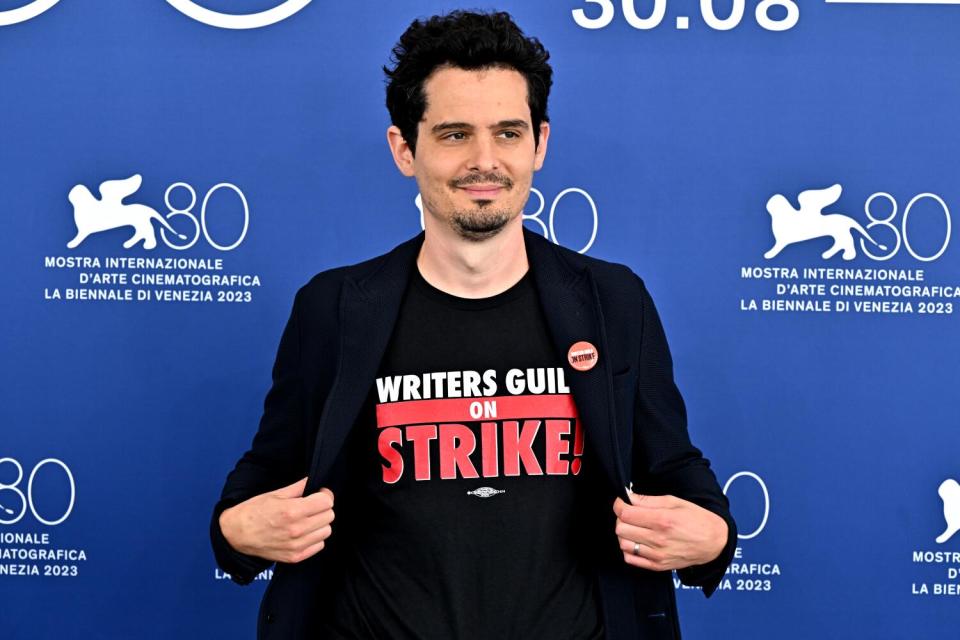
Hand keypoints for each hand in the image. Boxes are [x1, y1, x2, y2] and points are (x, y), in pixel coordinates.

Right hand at [219, 477, 334, 563]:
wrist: (236, 534)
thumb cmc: (253, 511)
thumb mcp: (275, 494)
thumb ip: (299, 487)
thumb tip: (314, 480)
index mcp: (292, 511)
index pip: (327, 502)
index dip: (325, 495)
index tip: (319, 494)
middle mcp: (297, 529)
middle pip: (329, 516)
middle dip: (323, 508)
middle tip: (312, 506)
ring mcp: (296, 546)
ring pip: (326, 531)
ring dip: (320, 524)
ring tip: (307, 519)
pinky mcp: (295, 557)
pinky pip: (319, 545)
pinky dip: (314, 538)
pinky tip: (304, 532)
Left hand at [612, 492, 726, 571]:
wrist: (714, 542)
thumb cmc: (697, 519)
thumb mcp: (674, 502)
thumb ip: (648, 500)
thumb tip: (629, 496)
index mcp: (662, 520)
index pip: (625, 513)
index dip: (619, 505)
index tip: (622, 502)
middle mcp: (658, 539)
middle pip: (621, 529)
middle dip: (621, 518)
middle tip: (630, 514)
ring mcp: (657, 555)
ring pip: (623, 544)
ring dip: (624, 534)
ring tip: (634, 527)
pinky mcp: (657, 566)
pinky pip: (630, 559)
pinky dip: (628, 549)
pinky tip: (637, 541)